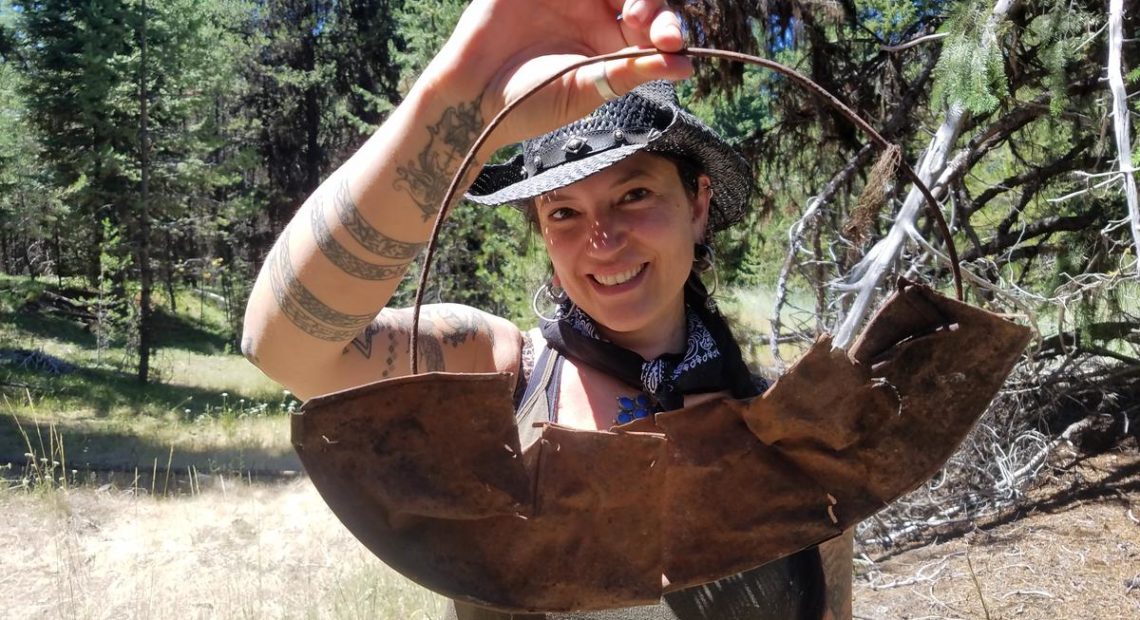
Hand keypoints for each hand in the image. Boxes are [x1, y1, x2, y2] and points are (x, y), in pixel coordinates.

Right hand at [428, 0, 693, 149]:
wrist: (472, 98)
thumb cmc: (529, 104)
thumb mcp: (586, 90)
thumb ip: (631, 73)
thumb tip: (687, 66)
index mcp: (612, 41)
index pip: (653, 24)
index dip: (668, 27)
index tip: (672, 41)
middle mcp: (594, 10)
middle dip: (650, 4)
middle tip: (642, 20)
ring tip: (629, 8)